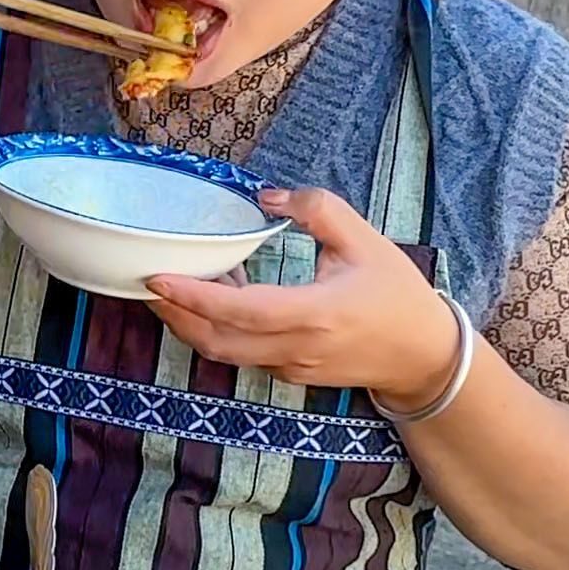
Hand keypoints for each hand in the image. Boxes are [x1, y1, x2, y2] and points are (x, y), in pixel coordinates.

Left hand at [145, 188, 464, 405]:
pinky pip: (242, 354)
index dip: (194, 296)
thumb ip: (316, 209)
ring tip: (172, 288)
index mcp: (314, 313)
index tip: (156, 278)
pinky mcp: (289, 375)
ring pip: (224, 352)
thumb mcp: (365, 239)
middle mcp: (296, 348)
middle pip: (216, 341)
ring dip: (192, 323)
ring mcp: (290, 368)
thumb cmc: (396, 294)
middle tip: (145, 283)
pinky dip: (218, 330)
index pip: (240, 310)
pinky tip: (216, 299)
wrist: (423, 355)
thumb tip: (266, 195)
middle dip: (173, 314)